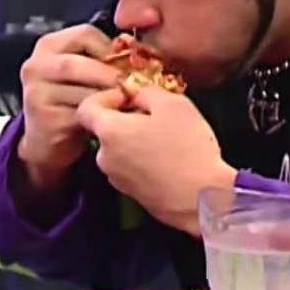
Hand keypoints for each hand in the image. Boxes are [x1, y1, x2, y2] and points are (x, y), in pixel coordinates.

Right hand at [17, 24, 122, 190]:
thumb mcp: (83, 73)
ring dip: (109, 96)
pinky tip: (116, 117)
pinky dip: (102, 114)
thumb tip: (137, 54)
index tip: (129, 63)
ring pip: (80, 90)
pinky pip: (80, 113)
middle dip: (110, 74)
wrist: (47, 139)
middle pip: (77, 64)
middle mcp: (36, 66)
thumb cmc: (71, 99)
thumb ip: (102, 59)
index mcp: (49, 46)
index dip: (111, 48)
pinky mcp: (45, 119)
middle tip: (133, 85)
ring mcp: (37, 93)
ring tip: (128, 100)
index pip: (84, 34)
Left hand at [76, 86, 236, 237]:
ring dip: (137, 141)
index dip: (106, 96)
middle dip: (127, 119)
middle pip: (106, 129)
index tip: (131, 96)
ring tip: (168, 140)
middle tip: (158, 117)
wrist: (203, 198)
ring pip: (120, 150)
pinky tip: (169, 160)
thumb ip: (146, 91)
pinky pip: (131, 169)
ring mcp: (117, 179)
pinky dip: (144, 160)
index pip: (87, 108)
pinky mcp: (131, 195)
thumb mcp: (173, 104)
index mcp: (109, 131)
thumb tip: (135, 93)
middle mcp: (105, 157)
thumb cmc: (187, 147)